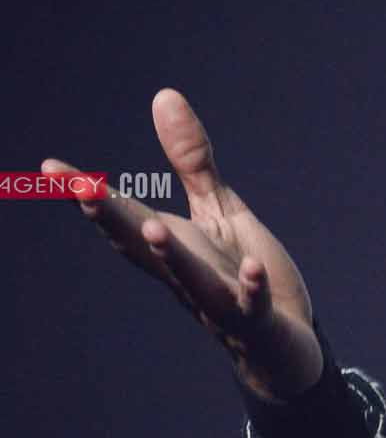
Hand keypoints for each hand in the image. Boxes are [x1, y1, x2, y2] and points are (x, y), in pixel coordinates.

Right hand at [44, 88, 322, 403]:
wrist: (284, 343)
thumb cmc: (243, 274)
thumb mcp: (219, 209)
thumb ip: (191, 160)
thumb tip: (163, 94)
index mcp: (171, 247)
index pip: (124, 217)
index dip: (88, 194)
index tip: (49, 168)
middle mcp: (184, 275)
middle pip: (142, 248)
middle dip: (113, 220)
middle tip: (81, 190)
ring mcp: (219, 301)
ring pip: (190, 281)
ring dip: (170, 256)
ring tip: (152, 227)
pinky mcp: (258, 320)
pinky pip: (253, 305)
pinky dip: (250, 289)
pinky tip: (251, 270)